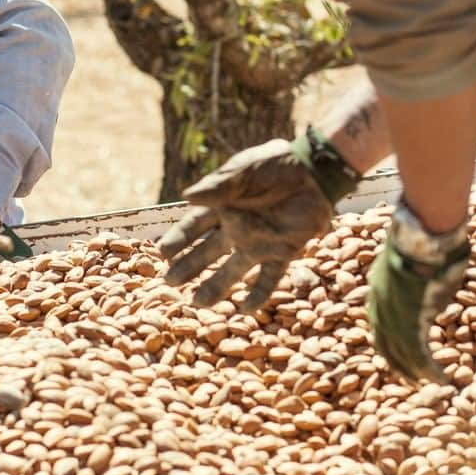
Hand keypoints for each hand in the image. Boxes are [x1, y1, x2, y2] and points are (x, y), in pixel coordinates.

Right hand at [157, 128, 357, 310]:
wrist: (313, 171)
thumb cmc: (274, 165)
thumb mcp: (243, 171)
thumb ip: (217, 186)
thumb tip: (186, 196)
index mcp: (222, 206)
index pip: (193, 227)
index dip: (178, 239)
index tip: (163, 253)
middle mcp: (236, 228)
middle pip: (206, 253)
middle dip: (188, 267)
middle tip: (169, 282)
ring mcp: (259, 243)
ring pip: (232, 271)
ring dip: (215, 287)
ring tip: (199, 303)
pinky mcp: (283, 251)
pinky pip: (268, 278)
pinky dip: (258, 294)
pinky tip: (245, 309)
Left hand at [367, 200, 469, 382]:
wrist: (423, 236)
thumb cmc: (427, 243)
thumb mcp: (415, 267)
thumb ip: (417, 287)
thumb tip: (430, 299)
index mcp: (376, 291)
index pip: (378, 324)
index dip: (389, 342)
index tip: (399, 354)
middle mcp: (377, 306)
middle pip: (384, 344)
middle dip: (398, 364)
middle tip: (410, 379)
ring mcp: (391, 315)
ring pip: (401, 353)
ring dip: (415, 372)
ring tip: (429, 384)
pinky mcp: (408, 321)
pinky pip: (417, 353)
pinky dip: (429, 370)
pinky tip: (440, 380)